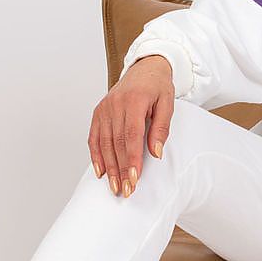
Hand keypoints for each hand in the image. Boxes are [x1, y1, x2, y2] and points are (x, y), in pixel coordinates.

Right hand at [88, 55, 174, 197]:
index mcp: (134, 100)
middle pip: (116, 142)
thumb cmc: (157, 87)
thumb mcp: (167, 104)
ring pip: (103, 142)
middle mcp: (115, 104)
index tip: (134, 178)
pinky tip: (100, 172)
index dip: (132, 159)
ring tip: (114, 186)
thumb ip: (161, 128)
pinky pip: (94, 137)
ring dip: (109, 167)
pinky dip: (96, 155)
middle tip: (125, 190)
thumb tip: (156, 153)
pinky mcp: (98, 112)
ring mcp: (104, 108)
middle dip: (120, 169)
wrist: (144, 69)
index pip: (131, 135)